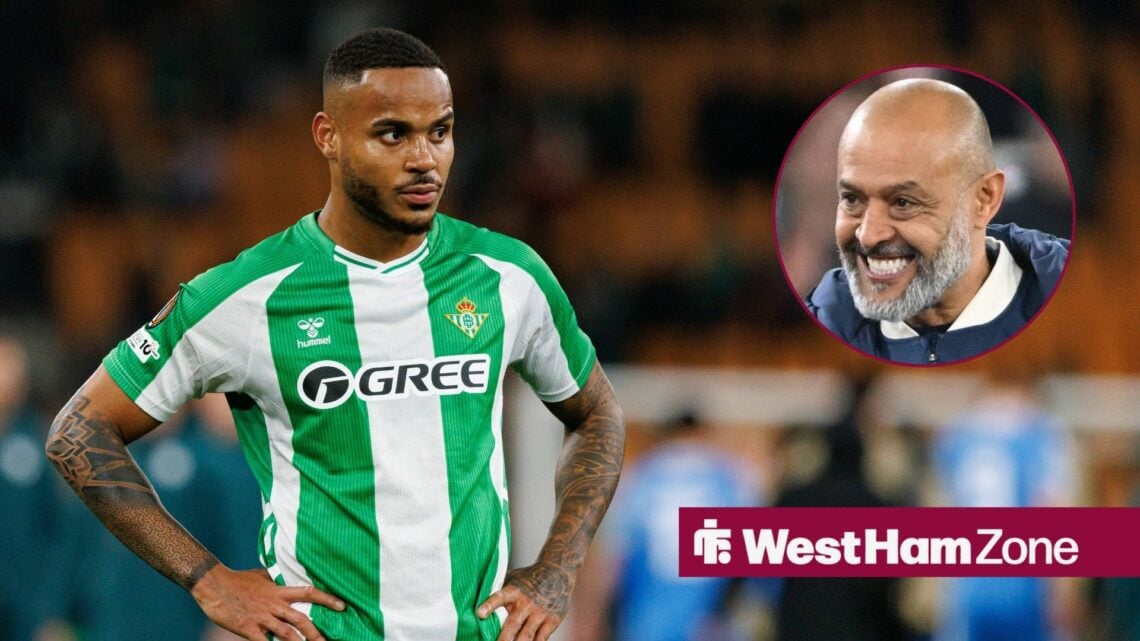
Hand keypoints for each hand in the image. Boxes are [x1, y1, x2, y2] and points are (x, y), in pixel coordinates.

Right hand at [190, 566, 345, 640]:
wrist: (213, 583)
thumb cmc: (237, 580)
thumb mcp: (260, 576)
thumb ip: (274, 580)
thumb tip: (282, 576)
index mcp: (278, 591)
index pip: (308, 592)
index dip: (327, 599)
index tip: (342, 606)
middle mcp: (273, 604)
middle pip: (301, 618)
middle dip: (316, 632)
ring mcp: (261, 617)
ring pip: (287, 633)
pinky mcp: (248, 628)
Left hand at [476, 562, 570, 640]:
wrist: (558, 572)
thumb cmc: (529, 577)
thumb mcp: (514, 578)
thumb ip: (499, 590)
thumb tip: (476, 598)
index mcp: (514, 591)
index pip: (499, 597)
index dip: (489, 605)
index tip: (479, 614)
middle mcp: (526, 602)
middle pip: (512, 625)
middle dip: (502, 639)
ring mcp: (540, 612)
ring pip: (526, 636)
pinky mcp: (552, 620)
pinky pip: (541, 639)